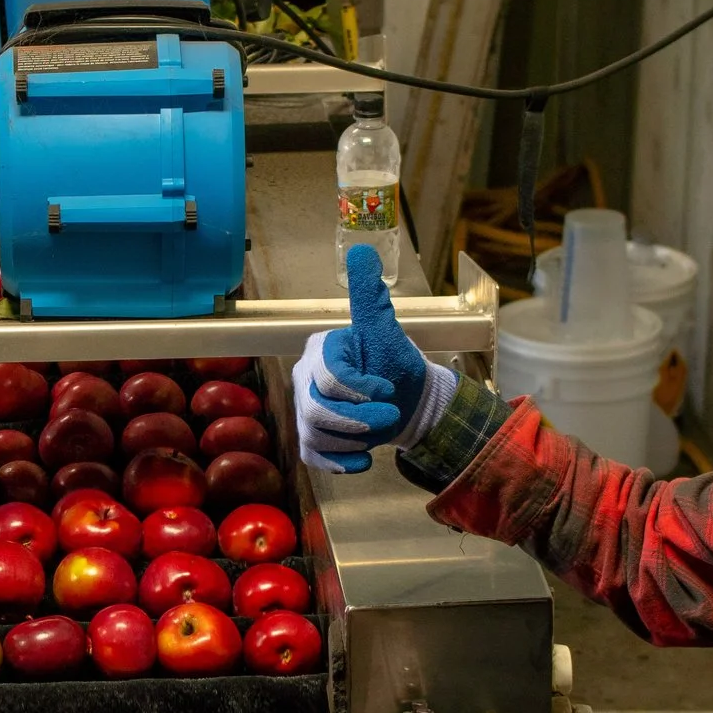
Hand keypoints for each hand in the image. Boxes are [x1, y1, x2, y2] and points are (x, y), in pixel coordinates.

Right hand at [293, 243, 456, 473]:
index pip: (328, 375)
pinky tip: (364, 460)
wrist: (408, 404)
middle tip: (389, 415)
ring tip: (380, 429)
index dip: (359, 388)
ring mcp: (304, 410)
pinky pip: (314, 457)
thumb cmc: (397, 366)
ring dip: (356, 440)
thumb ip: (370, 298)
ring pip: (315, 434)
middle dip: (359, 419)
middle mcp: (304, 379)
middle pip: (317, 409)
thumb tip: (362, 249)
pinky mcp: (310, 440)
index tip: (387, 389)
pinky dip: (341, 463)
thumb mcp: (387, 332)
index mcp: (320, 350)